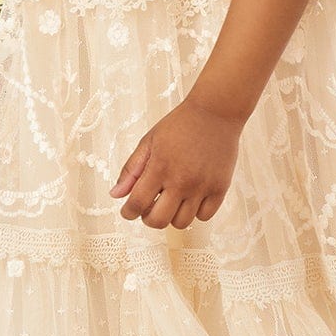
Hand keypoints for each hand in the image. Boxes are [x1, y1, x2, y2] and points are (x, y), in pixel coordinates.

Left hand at [110, 95, 242, 228]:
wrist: (215, 112)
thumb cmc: (180, 125)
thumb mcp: (149, 141)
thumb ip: (131, 169)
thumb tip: (116, 195)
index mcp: (159, 167)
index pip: (137, 204)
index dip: (128, 213)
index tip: (128, 211)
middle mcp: (181, 180)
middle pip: (158, 221)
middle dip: (148, 218)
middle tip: (149, 207)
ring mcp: (202, 186)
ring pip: (182, 223)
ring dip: (172, 216)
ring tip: (171, 201)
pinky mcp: (220, 188)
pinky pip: (205, 216)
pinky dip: (195, 213)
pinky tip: (191, 198)